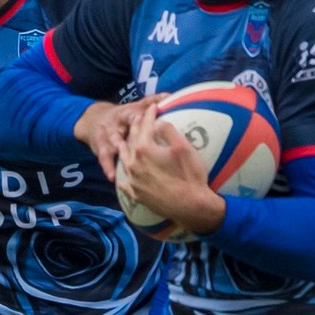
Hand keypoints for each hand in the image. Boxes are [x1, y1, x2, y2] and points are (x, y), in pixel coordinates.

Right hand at [77, 95, 160, 180]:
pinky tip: (112, 176)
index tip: (154, 113)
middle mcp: (116, 123)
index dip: (143, 113)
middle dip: (131, 131)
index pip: (136, 112)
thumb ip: (150, 103)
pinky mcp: (101, 149)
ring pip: (114, 143)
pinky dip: (108, 167)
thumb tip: (168, 96)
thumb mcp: (134, 107)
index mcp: (127, 113)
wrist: (92, 119)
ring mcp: (108, 136)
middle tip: (140, 140)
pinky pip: (104, 159)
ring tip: (127, 161)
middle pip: (124, 127)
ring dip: (119, 151)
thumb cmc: (122, 116)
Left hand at [117, 110, 223, 236]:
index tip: (153, 107)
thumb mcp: (183, 147)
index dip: (150, 114)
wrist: (190, 206)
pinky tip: (125, 176)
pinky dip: (124, 177)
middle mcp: (133, 163)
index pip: (144, 126)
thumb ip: (168, 130)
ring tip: (125, 143)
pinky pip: (125, 183)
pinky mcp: (136, 194)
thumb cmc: (190, 176)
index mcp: (144, 149)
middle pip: (131, 141)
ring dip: (125, 149)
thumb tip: (157, 122)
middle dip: (135, 128)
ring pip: (124, 160)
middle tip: (139, 119)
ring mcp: (133, 180)